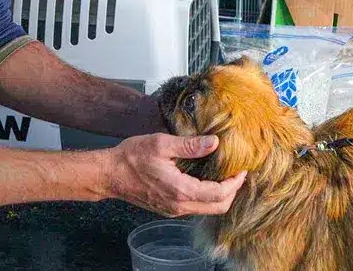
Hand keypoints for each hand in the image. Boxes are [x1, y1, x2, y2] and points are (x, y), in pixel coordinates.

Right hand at [100, 133, 246, 216]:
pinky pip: (195, 207)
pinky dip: (207, 197)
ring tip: (224, 175)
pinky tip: (205, 179)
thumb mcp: (161, 144)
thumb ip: (190, 145)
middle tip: (237, 173)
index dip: (235, 183)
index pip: (219, 194)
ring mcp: (173, 210)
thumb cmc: (131, 157)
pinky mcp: (168, 208)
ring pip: (206, 209)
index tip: (242, 169)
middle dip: (232, 192)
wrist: (109, 174)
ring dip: (220, 195)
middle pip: (218, 207)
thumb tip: (214, 143)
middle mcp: (179, 206)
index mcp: (181, 191)